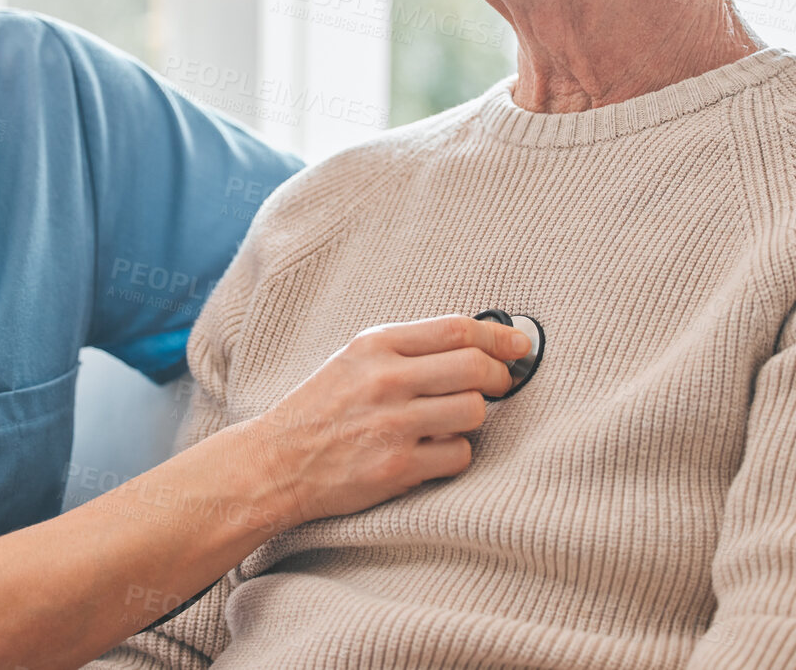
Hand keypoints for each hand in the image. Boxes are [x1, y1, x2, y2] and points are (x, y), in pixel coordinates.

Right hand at [237, 314, 531, 526]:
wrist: (276, 463)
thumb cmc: (321, 409)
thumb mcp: (356, 360)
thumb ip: (409, 349)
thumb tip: (478, 342)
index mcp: (376, 344)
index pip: (457, 329)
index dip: (499, 336)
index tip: (520, 345)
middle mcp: (386, 379)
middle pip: (475, 366)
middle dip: (500, 377)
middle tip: (501, 385)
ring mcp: (392, 425)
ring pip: (474, 411)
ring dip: (474, 418)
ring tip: (453, 421)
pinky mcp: (397, 467)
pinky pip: (458, 455)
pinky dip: (454, 454)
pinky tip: (433, 451)